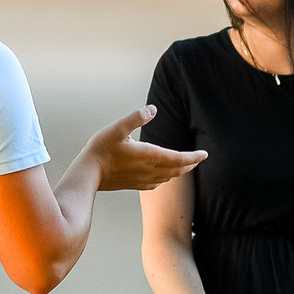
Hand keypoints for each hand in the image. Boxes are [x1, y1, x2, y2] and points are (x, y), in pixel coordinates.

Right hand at [85, 105, 204, 192]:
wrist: (88, 175)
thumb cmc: (101, 150)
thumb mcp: (117, 128)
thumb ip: (136, 117)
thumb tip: (152, 109)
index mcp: (149, 155)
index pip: (178, 158)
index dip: (193, 156)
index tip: (205, 154)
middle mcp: (149, 170)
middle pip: (177, 169)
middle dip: (190, 164)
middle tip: (199, 159)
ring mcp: (142, 179)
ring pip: (168, 177)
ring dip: (180, 171)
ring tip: (185, 166)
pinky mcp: (134, 185)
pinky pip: (157, 183)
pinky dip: (166, 179)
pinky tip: (163, 177)